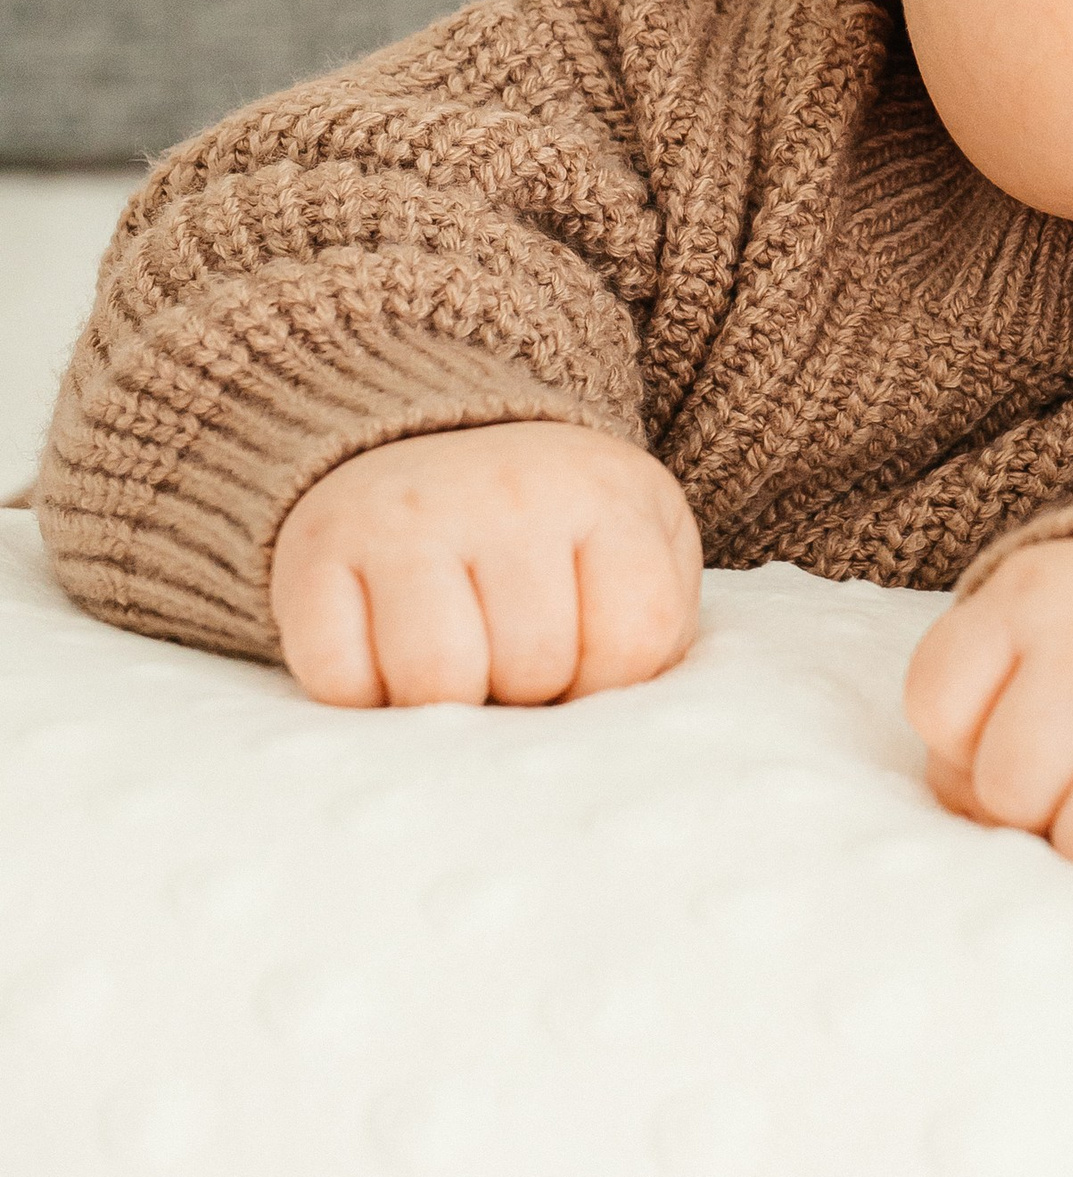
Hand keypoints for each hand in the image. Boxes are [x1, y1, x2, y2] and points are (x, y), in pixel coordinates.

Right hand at [270, 419, 702, 707]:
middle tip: (509, 647)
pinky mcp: (317, 550)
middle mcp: (507, 491)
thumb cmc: (557, 534)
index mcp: (605, 493)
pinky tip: (385, 650)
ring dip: (446, 702)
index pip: (634, 640)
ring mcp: (407, 516)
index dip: (607, 677)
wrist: (434, 445)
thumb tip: (608, 731)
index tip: (584, 647)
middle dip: (525, 689)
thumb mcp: (642, 550)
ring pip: (437, 682)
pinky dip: (361, 694)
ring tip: (456, 655)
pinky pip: (340, 681)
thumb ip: (651, 629)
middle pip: (533, 669)